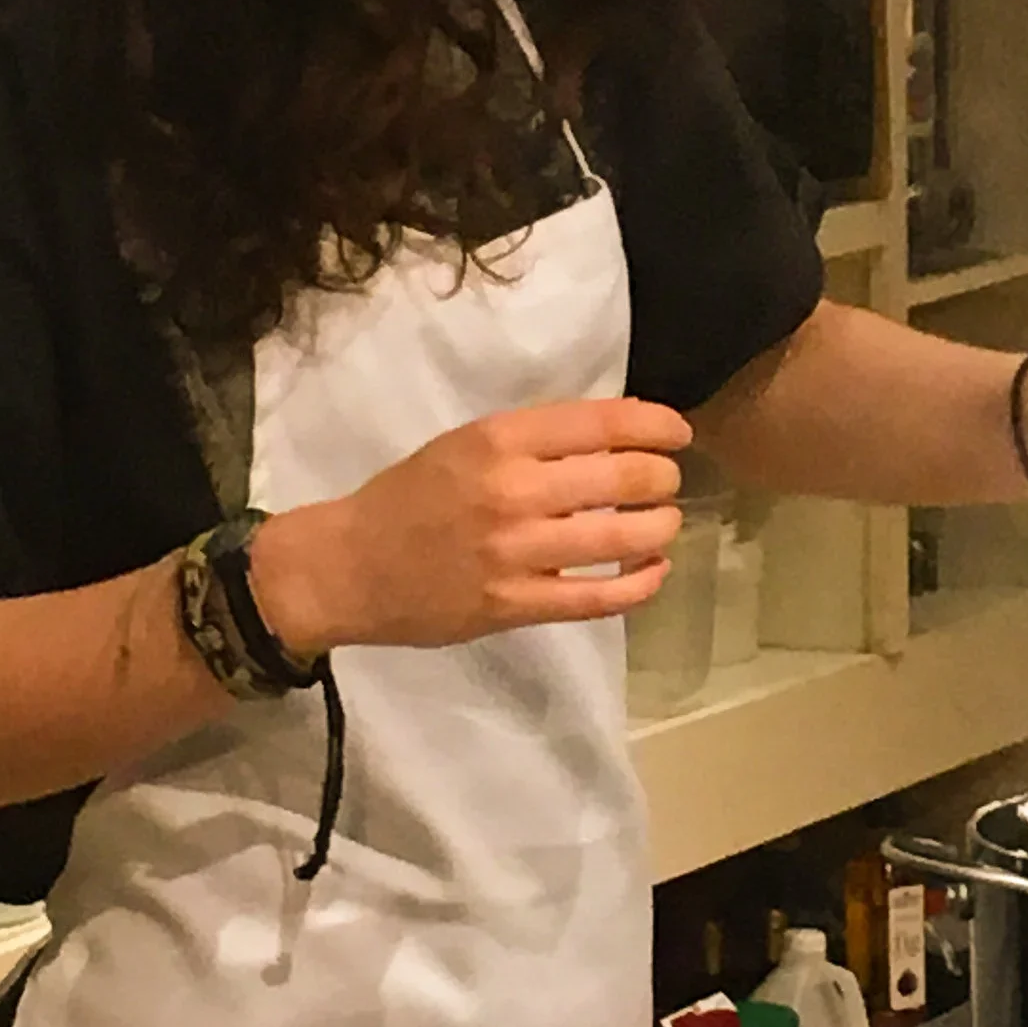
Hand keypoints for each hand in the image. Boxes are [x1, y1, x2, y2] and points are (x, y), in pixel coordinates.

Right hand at [250, 397, 691, 651]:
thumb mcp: (465, 443)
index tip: (678, 434)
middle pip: (622, 476)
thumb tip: (616, 436)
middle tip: (666, 483)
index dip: (654, 426)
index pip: (600, 422)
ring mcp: (515, 551)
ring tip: (664, 524)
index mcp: (498, 438)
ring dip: (659, 527)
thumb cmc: (408, 497)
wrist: (349, 566)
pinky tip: (653, 572)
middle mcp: (511, 489)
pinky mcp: (514, 604)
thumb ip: (533, 440)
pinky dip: (639, 584)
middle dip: (662, 478)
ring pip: (621, 535)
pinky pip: (598, 597)